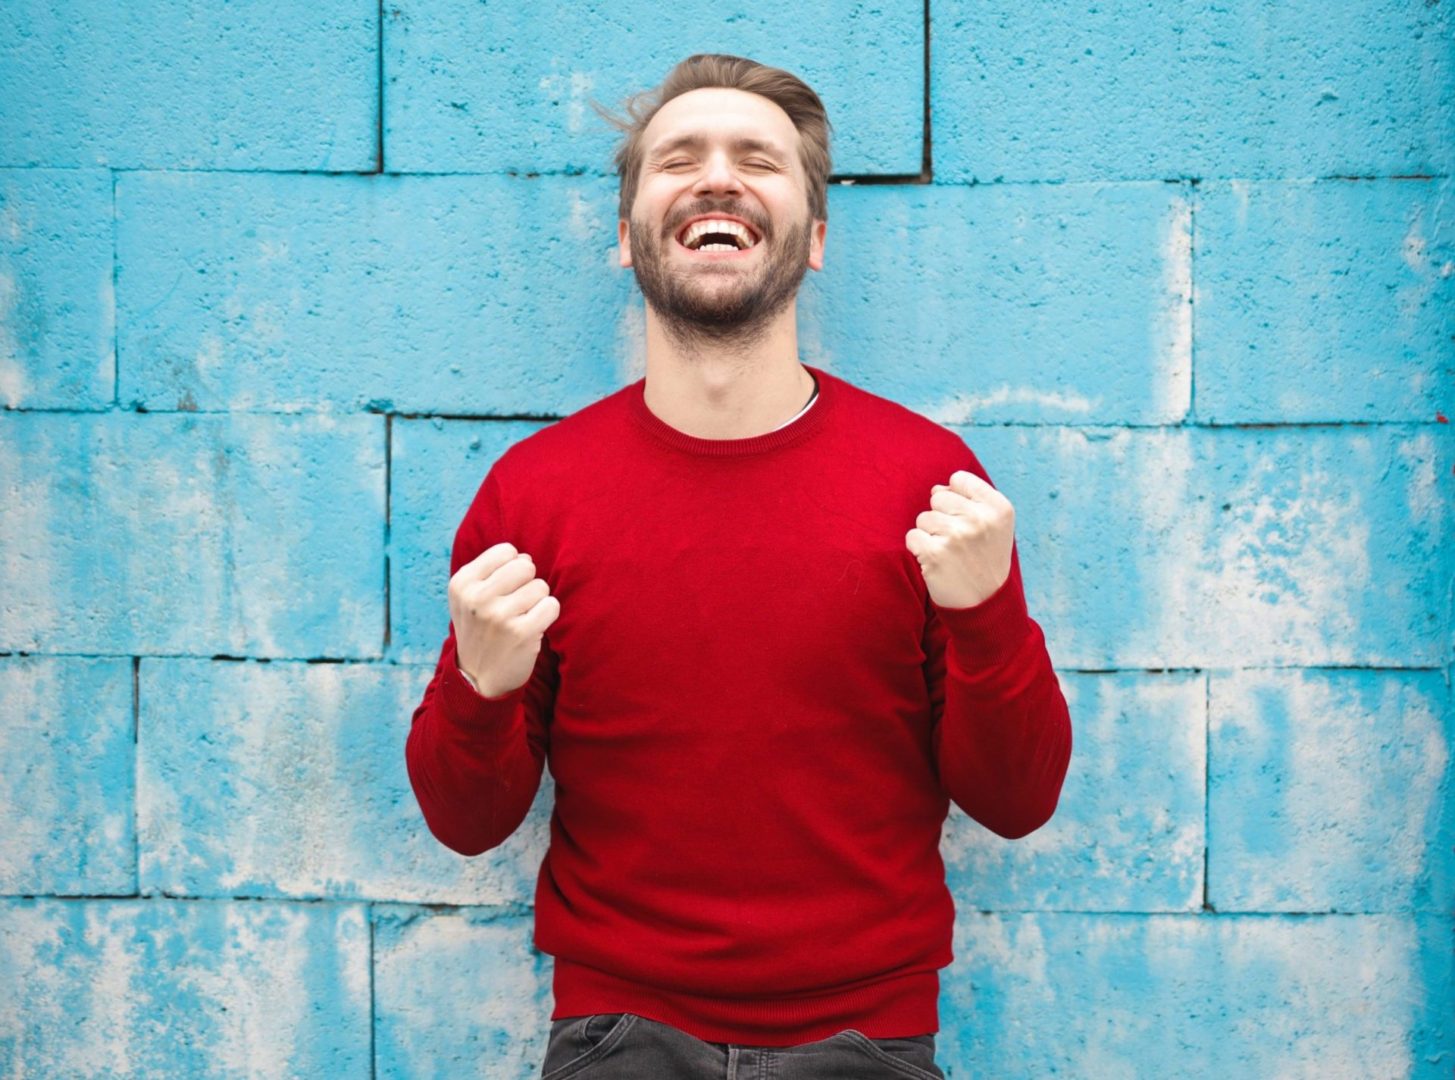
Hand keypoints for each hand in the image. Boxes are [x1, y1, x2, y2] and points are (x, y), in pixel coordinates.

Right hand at [447, 542, 560, 697]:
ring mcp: (498, 616)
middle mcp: (477, 597)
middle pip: (526, 566)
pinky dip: (547, 615)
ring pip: (541, 586)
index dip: (513, 568)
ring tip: (521, 618)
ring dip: (537, 601)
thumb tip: (525, 557)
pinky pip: (552, 605)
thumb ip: (492, 571)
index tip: (504, 589)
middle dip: (527, 582)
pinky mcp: (521, 633)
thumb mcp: (468, 597)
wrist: (478, 679)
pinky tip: (533, 627)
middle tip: (517, 604)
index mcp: (462, 583)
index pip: (507, 551)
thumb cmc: (480, 631)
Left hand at [904, 469, 1014, 608]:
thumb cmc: (986, 558)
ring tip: (949, 553)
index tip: (966, 519)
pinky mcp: (935, 553)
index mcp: (999, 507)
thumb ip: (970, 499)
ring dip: (930, 535)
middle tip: (958, 541)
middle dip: (942, 517)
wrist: (985, 603)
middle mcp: (979, 519)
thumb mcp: (994, 525)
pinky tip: (936, 561)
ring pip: (923, 518)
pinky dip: (919, 549)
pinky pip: (912, 536)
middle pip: (938, 497)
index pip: (959, 479)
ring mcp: (957, 536)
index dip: (957, 498)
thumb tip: (936, 489)